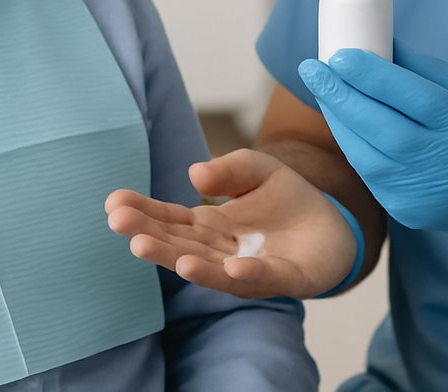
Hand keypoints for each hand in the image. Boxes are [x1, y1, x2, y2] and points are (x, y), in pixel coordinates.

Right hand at [105, 148, 358, 298]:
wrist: (334, 227)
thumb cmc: (286, 199)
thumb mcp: (256, 169)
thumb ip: (228, 168)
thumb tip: (194, 174)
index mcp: (207, 227)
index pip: (169, 220)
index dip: (142, 212)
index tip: (113, 204)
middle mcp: (219, 253)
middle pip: (179, 245)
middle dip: (148, 236)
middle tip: (119, 223)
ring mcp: (247, 270)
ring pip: (209, 268)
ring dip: (182, 261)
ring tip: (149, 249)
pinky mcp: (284, 279)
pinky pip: (262, 278)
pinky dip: (244, 275)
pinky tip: (229, 268)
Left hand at [299, 49, 447, 255]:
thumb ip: (423, 68)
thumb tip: (377, 41)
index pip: (409, 96)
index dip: (370, 75)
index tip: (338, 54)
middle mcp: (442, 161)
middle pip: (380, 127)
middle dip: (340, 96)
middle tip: (312, 69)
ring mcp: (424, 192)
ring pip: (366, 156)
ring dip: (339, 121)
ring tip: (322, 91)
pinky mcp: (409, 213)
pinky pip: (371, 176)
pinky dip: (353, 147)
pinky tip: (342, 123)